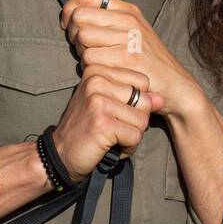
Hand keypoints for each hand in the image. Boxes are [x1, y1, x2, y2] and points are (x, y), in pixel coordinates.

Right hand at [51, 62, 164, 180]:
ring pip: (142, 120)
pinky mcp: (103, 122)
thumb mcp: (110, 105)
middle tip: (114, 128)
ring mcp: (99, 100)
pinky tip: (110, 146)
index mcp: (98, 70)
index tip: (115, 112)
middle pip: (145, 101)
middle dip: (136, 121)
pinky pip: (135, 136)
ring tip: (111, 137)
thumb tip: (161, 99)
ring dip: (132, 136)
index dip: (137, 103)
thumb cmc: (87, 127)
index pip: (142, 81)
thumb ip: (135, 98)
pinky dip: (127, 147)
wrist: (61, 153)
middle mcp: (97, 80)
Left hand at [58, 0, 197, 120]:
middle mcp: (129, 19)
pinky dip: (89, 68)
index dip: (71, 9)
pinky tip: (102, 72)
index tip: (69, 25)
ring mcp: (129, 37)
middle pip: (80, 16)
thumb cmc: (147, 61)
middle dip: (74, 34)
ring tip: (95, 61)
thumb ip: (108, 20)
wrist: (175, 85)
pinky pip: (90, 58)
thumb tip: (74, 13)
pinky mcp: (127, 57)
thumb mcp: (132, 31)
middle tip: (83, 48)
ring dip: (81, 52)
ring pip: (82, 37)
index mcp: (128, 10)